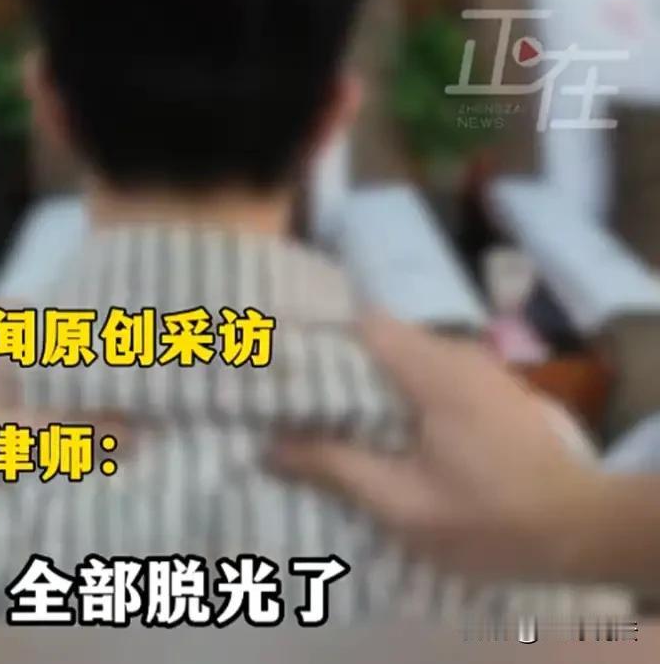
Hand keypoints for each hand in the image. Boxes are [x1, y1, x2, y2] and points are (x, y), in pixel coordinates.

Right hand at [270, 315, 611, 580]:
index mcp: (432, 371)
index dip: (319, 335)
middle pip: (381, 335)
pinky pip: (430, 369)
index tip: (281, 360)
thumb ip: (336, 467)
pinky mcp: (490, 387)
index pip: (363, 323)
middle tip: (294, 392)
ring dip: (368, 375)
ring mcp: (478, 367)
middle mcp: (456, 353)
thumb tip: (269, 448)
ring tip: (329, 408)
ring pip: (405, 352)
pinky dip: (398, 386)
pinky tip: (383, 422)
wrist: (582, 530)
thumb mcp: (403, 504)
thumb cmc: (489, 518)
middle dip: (336, 359)